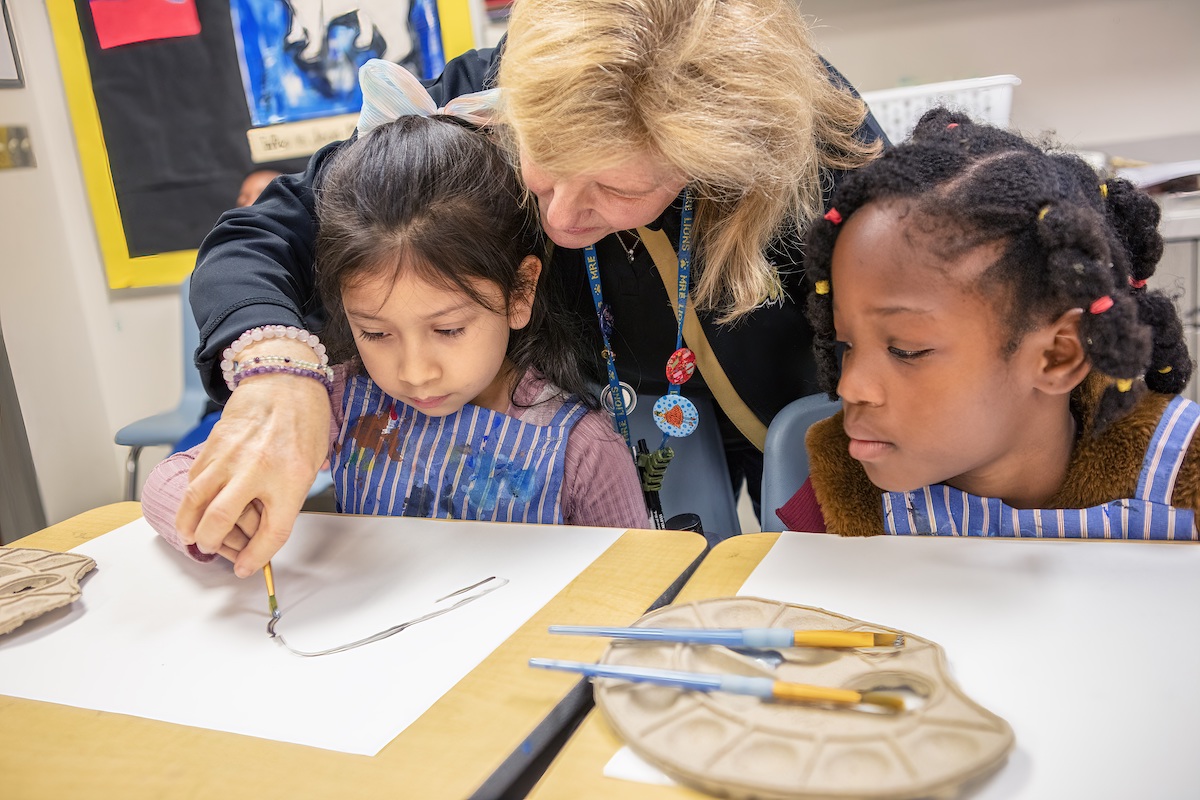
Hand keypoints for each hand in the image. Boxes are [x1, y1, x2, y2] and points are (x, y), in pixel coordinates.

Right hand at [176, 341, 331, 576]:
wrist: (284, 379)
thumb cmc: (304, 422)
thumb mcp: (310, 465)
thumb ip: (287, 498)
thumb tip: (261, 531)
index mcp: (291, 478)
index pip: (271, 532)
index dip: (257, 557)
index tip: (247, 567)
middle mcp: (257, 469)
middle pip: (222, 521)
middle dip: (214, 544)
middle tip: (214, 549)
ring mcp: (230, 456)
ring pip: (196, 501)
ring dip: (190, 525)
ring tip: (192, 535)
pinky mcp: (212, 445)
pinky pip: (194, 479)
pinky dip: (190, 499)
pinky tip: (193, 508)